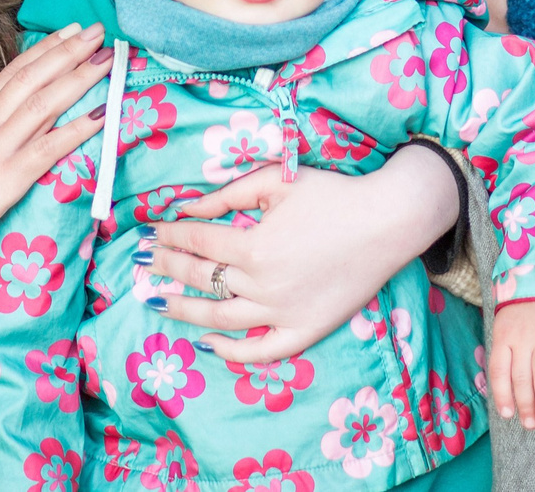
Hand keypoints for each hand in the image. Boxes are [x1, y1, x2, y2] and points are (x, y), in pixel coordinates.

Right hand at [0, 23, 110, 229]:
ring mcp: (3, 146)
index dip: (45, 49)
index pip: (16, 71)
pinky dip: (78, 129)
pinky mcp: (13, 174)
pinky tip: (102, 116)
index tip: (71, 30)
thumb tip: (4, 110)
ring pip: (45, 103)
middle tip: (97, 31)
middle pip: (34, 78)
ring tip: (107, 59)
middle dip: (68, 51)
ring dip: (79, 78)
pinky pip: (50, 147)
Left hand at [138, 145, 458, 363]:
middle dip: (168, 267)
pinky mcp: (304, 331)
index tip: (154, 231)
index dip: (171, 235)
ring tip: (159, 302)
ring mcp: (282, 313)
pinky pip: (262, 352)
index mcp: (253, 246)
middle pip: (200, 279)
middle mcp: (261, 285)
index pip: (197, 241)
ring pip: (220, 319)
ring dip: (184, 310)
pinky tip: (210, 342)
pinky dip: (232, 352)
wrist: (386, 222)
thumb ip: (226, 195)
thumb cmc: (331, 195)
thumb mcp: (275, 181)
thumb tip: (186, 208)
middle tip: (148, 260)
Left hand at [490, 299, 534, 428]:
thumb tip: (505, 393)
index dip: (502, 395)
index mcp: (503, 337)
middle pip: (521, 377)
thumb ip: (505, 355)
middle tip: (530, 425)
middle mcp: (523, 338)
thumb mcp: (505, 328)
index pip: (499, 371)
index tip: (508, 415)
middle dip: (525, 405)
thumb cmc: (522, 314)